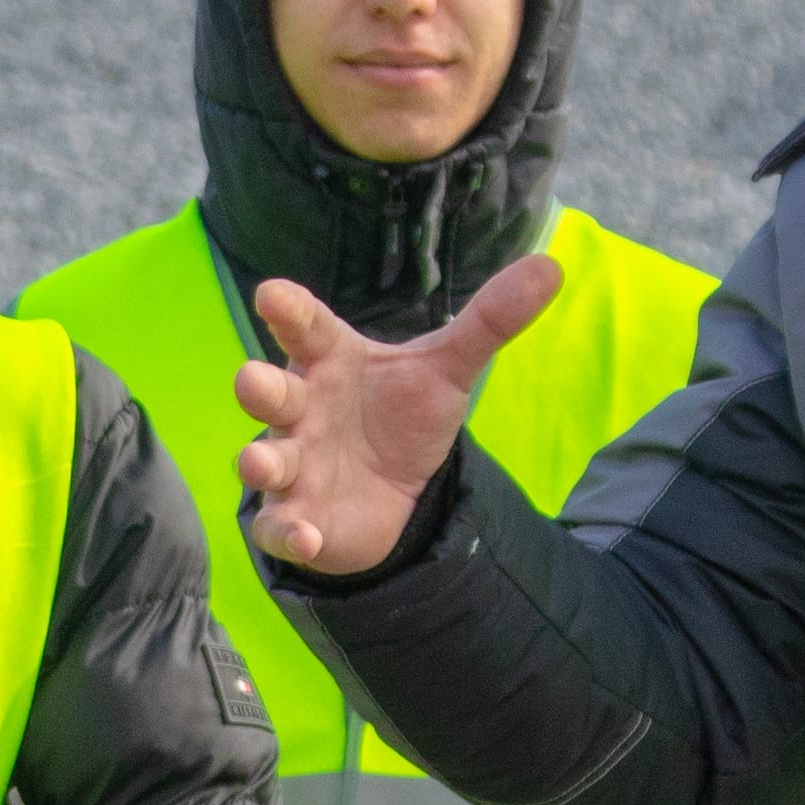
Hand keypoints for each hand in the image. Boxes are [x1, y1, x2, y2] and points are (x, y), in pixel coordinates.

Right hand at [230, 253, 562, 569]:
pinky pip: (279, 527)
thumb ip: (489, 322)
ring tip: (265, 463)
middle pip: (269, 392)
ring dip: (260, 463)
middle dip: (258, 388)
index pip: (306, 327)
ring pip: (263, 461)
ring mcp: (293, 465)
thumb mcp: (446, 370)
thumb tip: (550, 268)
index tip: (272, 294)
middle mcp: (301, 409)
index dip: (288, 310)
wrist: (391, 490)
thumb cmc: (400, 415)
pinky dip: (287, 533)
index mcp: (330, 361)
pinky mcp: (296, 516)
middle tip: (254, 380)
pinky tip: (306, 536)